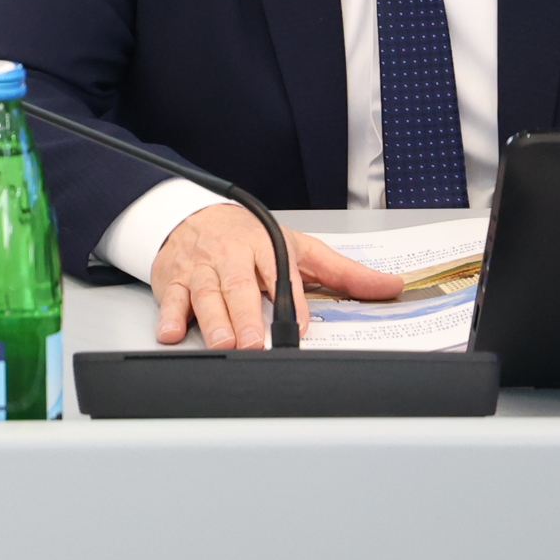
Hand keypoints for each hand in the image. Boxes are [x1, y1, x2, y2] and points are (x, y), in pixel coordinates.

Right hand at [150, 203, 404, 349]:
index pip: (279, 271)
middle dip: (247, 315)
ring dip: (214, 321)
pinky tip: (172, 333)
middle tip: (256, 343)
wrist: (192, 214)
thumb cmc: (248, 237)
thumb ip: (342, 272)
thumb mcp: (298, 247)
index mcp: (263, 245)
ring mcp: (200, 268)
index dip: (289, 297)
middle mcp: (230, 256)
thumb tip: (390, 286)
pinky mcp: (174, 279)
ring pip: (205, 294)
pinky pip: (170, 298)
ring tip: (226, 344)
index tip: (300, 323)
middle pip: (238, 285)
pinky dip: (169, 316)